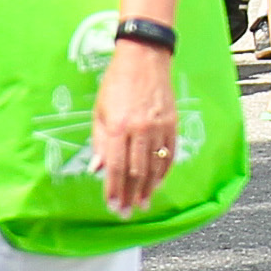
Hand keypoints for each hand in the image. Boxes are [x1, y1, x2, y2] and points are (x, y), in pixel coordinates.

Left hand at [92, 43, 178, 216]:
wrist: (144, 58)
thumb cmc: (116, 83)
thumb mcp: (100, 110)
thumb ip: (99, 141)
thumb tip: (98, 169)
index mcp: (117, 126)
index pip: (114, 166)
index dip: (112, 189)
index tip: (111, 206)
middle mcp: (139, 130)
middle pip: (135, 171)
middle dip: (129, 195)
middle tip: (126, 213)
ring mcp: (158, 127)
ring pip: (154, 166)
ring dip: (147, 189)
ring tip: (142, 204)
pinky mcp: (172, 123)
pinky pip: (169, 154)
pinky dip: (164, 172)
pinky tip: (157, 184)